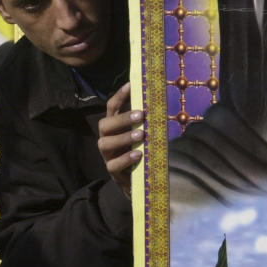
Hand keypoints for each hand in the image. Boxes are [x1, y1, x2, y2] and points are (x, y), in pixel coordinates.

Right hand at [97, 82, 143, 196]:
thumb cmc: (141, 152)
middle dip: (122, 118)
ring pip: (105, 143)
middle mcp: (107, 138)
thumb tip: (162, 105)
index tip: (130, 85)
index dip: (119, 96)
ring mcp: (107, 155)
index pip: (111, 108)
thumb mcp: (143, 136)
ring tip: (141, 134)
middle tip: (141, 114)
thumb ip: (145, 123)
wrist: (137, 182)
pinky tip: (137, 154)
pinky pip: (113, 164)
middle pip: (105, 124)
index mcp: (114, 127)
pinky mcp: (112, 171)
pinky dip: (125, 159)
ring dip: (124, 137)